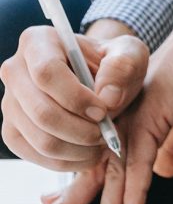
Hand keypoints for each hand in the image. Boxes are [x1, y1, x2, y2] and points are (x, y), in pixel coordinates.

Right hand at [1, 26, 146, 169]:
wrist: (102, 79)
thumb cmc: (114, 62)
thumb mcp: (130, 54)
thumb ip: (124, 67)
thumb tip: (107, 98)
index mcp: (38, 42)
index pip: (47, 73)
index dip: (76, 98)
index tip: (103, 111)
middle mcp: (15, 71)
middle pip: (40, 111)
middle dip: (80, 130)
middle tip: (106, 134)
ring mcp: (9, 103)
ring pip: (38, 138)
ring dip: (76, 149)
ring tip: (102, 144)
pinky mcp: (12, 130)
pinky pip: (32, 154)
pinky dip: (64, 161)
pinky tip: (88, 154)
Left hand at [32, 10, 172, 203]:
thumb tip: (166, 171)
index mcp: (129, 121)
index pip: (97, 159)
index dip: (78, 184)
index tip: (55, 203)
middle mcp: (123, 121)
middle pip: (92, 167)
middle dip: (69, 200)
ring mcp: (134, 120)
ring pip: (113, 172)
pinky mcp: (151, 120)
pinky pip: (139, 164)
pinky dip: (134, 193)